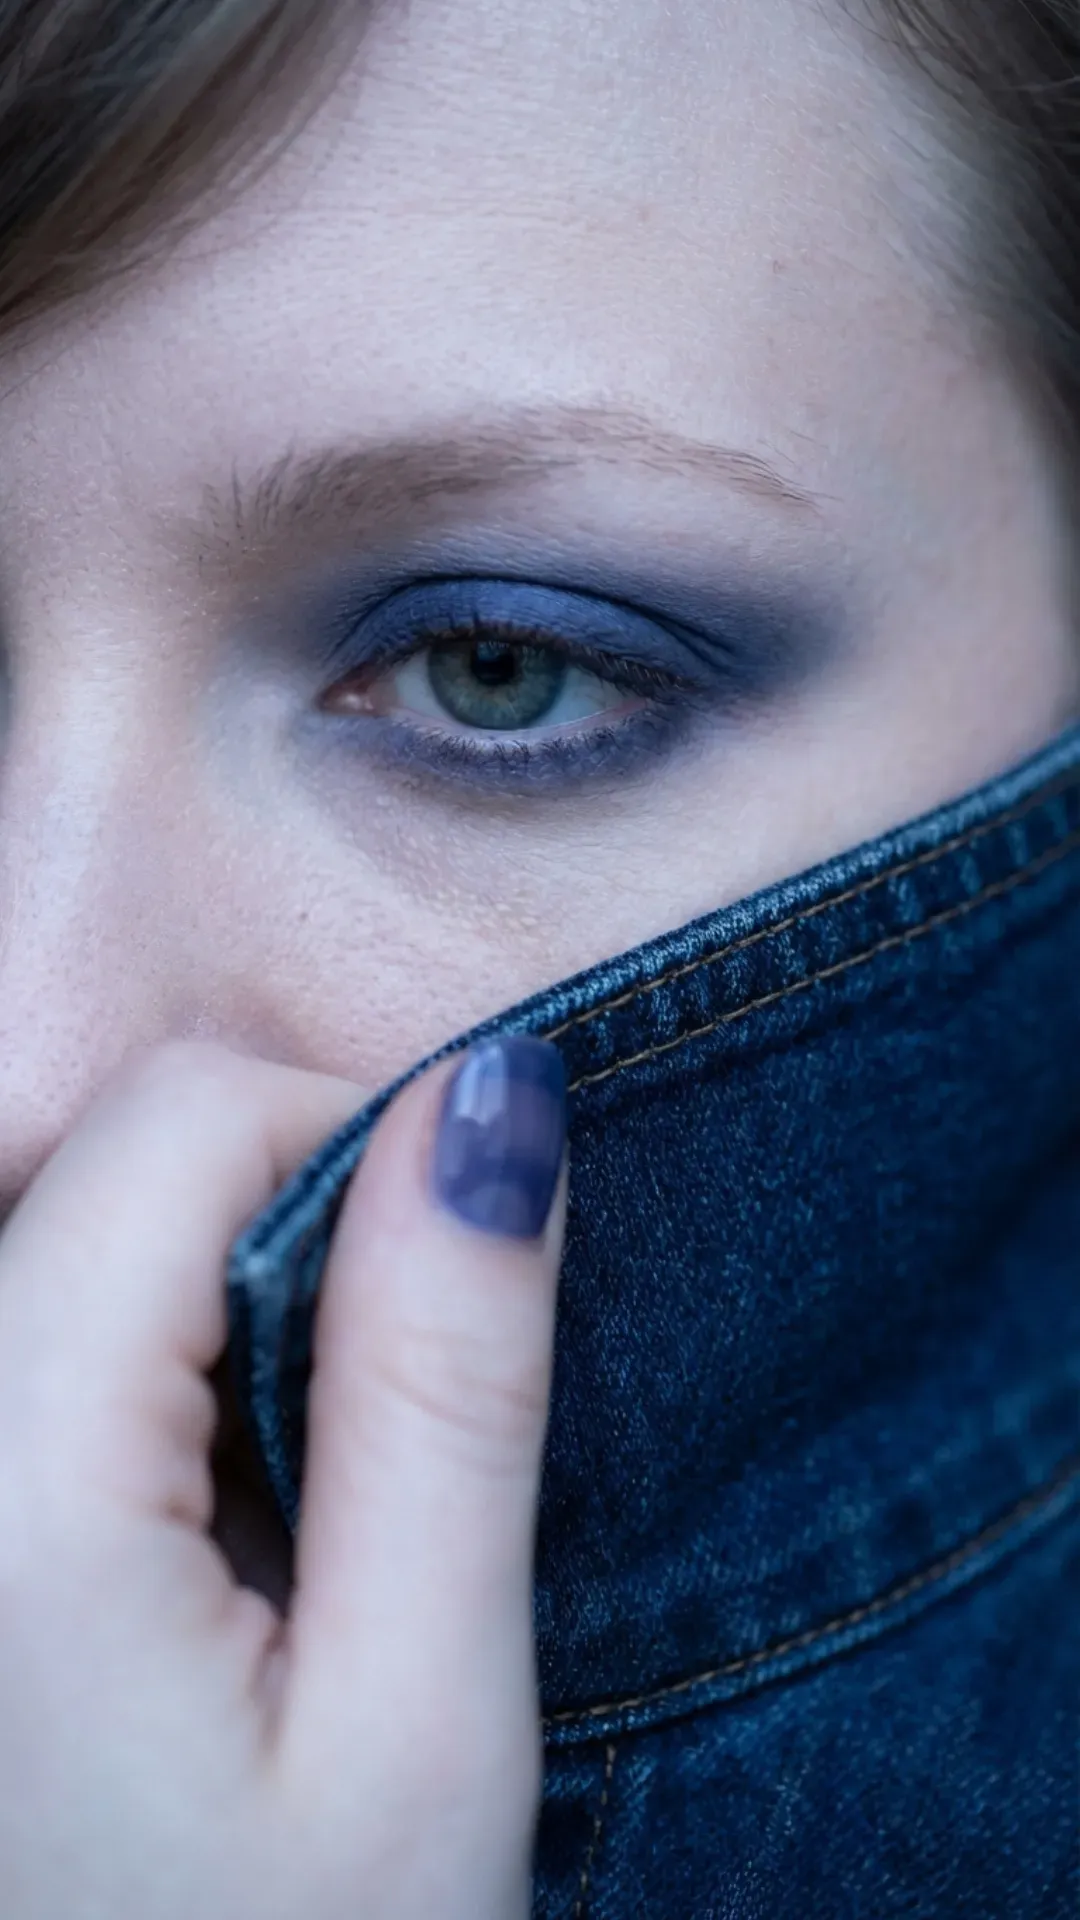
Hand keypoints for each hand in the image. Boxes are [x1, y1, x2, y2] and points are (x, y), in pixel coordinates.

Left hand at [0, 1034, 566, 1919]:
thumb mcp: (417, 1729)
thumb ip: (446, 1385)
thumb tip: (490, 1098)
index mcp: (1, 1482)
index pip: (183, 1114)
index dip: (354, 1141)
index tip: (448, 1290)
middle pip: (91, 1157)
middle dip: (262, 1211)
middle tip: (357, 1415)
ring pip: (47, 1229)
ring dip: (185, 1287)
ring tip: (273, 1477)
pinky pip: (17, 1339)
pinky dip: (114, 1362)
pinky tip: (179, 1511)